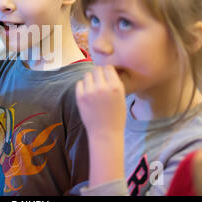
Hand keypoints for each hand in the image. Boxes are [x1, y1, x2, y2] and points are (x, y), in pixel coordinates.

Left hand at [75, 65, 126, 186]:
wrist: (105, 133)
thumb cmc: (116, 116)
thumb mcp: (122, 98)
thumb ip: (115, 83)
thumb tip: (106, 70)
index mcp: (115, 87)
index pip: (108, 68)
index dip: (107, 71)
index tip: (106, 76)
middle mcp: (102, 87)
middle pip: (97, 69)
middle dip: (98, 74)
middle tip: (99, 82)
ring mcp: (90, 92)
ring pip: (87, 75)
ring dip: (90, 79)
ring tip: (93, 88)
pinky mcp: (80, 97)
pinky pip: (79, 83)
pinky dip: (83, 86)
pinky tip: (87, 93)